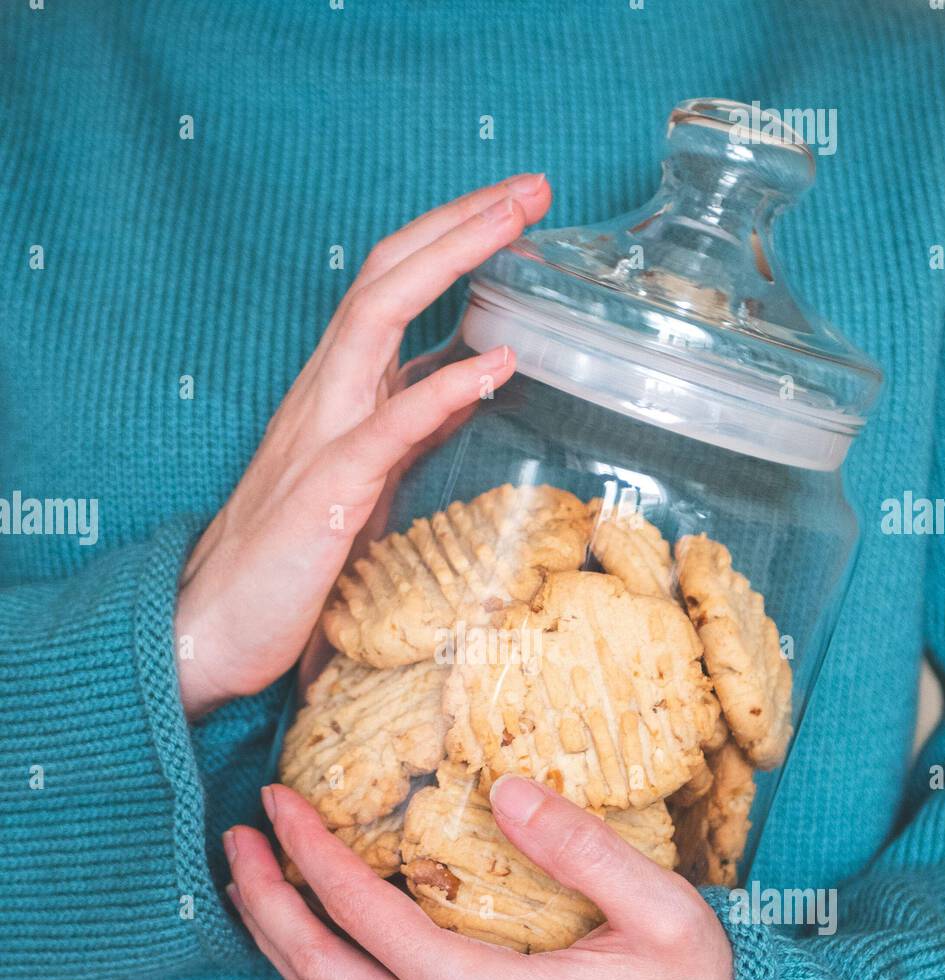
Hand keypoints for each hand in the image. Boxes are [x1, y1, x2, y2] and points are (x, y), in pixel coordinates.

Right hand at [176, 173, 551, 719]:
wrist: (212, 627)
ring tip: (517, 227)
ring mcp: (321, 436)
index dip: (451, 242)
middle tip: (532, 186)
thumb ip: (413, 428)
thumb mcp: (368, 480)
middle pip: (387, 277)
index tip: (517, 210)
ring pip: (375, 319)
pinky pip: (386, 426)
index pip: (393, 289)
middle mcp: (326, 397)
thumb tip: (471, 385)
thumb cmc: (289, 562)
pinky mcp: (327, 492)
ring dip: (449, 263)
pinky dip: (443, 389)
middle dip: (460, 223)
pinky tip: (497, 362)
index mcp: (338, 394)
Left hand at [223, 777, 732, 979]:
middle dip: (266, 903)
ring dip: (287, 948)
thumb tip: (503, 787)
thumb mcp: (661, 909)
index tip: (279, 802)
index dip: (312, 853)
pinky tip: (322, 954)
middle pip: (322, 974)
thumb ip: (577, 845)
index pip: (367, 915)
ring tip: (255, 890)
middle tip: (236, 841)